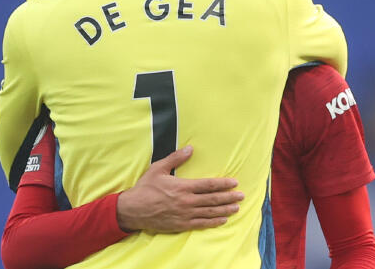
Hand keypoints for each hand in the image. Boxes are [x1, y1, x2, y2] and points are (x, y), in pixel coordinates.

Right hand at [115, 146, 243, 232]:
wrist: (133, 210)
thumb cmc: (145, 188)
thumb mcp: (158, 169)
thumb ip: (175, 158)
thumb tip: (190, 148)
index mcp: (182, 186)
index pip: (208, 185)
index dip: (223, 184)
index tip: (234, 183)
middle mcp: (186, 201)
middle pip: (213, 199)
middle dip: (229, 197)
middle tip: (242, 196)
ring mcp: (185, 214)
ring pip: (209, 212)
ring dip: (225, 210)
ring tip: (236, 208)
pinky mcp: (181, 225)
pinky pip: (201, 224)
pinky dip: (213, 222)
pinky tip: (222, 220)